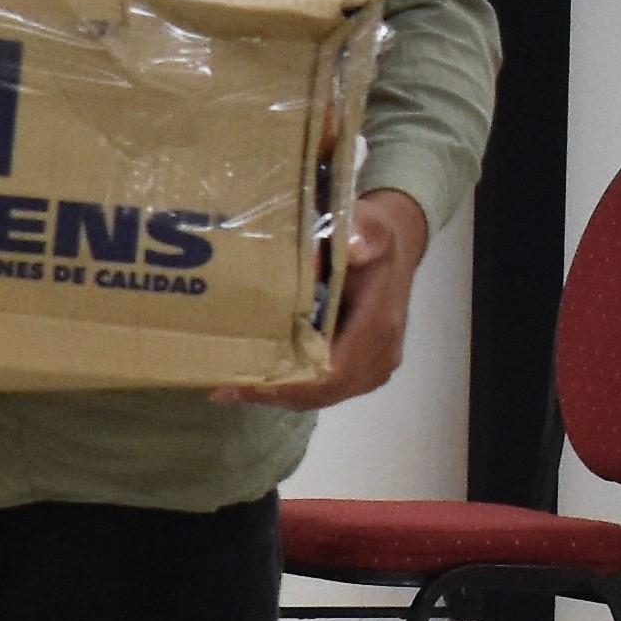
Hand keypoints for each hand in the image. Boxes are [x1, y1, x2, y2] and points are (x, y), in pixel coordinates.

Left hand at [218, 188, 427, 410]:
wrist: (397, 248)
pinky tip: (257, 377)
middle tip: (222, 387)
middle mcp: (381, 354)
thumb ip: (363, 232)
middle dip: (272, 393)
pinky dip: (293, 386)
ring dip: (278, 393)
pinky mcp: (365, 368)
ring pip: (322, 395)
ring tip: (230, 385)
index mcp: (378, 325)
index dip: (286, 384)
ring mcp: (375, 366)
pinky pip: (327, 388)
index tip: (241, 382)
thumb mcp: (370, 225)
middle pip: (322, 393)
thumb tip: (355, 247)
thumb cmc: (375, 237)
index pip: (331, 373)